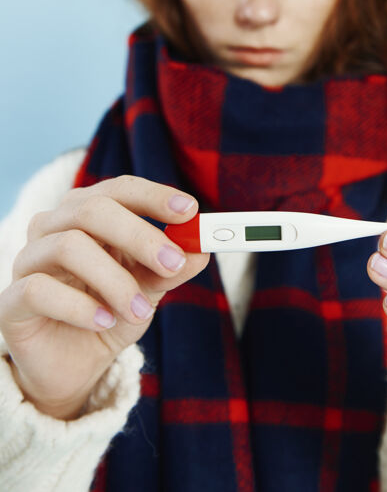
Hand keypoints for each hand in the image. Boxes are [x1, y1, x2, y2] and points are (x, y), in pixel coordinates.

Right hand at [0, 176, 208, 418]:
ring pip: (68, 246)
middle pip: (92, 209)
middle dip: (139, 234)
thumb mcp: (148, 290)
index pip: (119, 189)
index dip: (154, 195)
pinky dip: (79, 306)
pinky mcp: (12, 300)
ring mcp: (29, 260)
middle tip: (172, 263)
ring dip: (114, 279)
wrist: (73, 365)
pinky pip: (39, 289)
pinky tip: (104, 321)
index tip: (190, 211)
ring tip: (140, 310)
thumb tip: (200, 251)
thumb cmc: (109, 313)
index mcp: (87, 214)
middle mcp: (54, 227)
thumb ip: (169, 269)